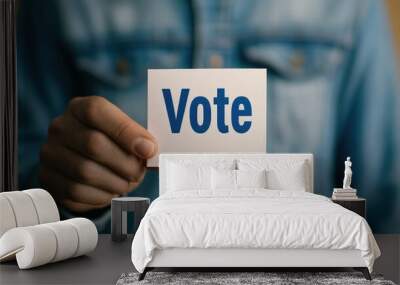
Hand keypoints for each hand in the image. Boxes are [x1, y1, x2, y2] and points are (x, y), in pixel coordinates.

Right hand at [39, 96, 156, 212]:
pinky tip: (110, 191)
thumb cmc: (113, 144)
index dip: (126, 131)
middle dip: (124, 163)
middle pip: (93, 144)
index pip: (97, 112)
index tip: (149, 149)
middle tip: (139, 172)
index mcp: (80, 108)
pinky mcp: (48, 179)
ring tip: (126, 183)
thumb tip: (150, 149)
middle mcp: (60, 127)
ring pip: (85, 172)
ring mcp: (50, 153)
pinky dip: (100, 196)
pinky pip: (76, 192)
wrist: (86, 161)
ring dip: (114, 182)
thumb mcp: (126, 133)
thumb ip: (139, 137)